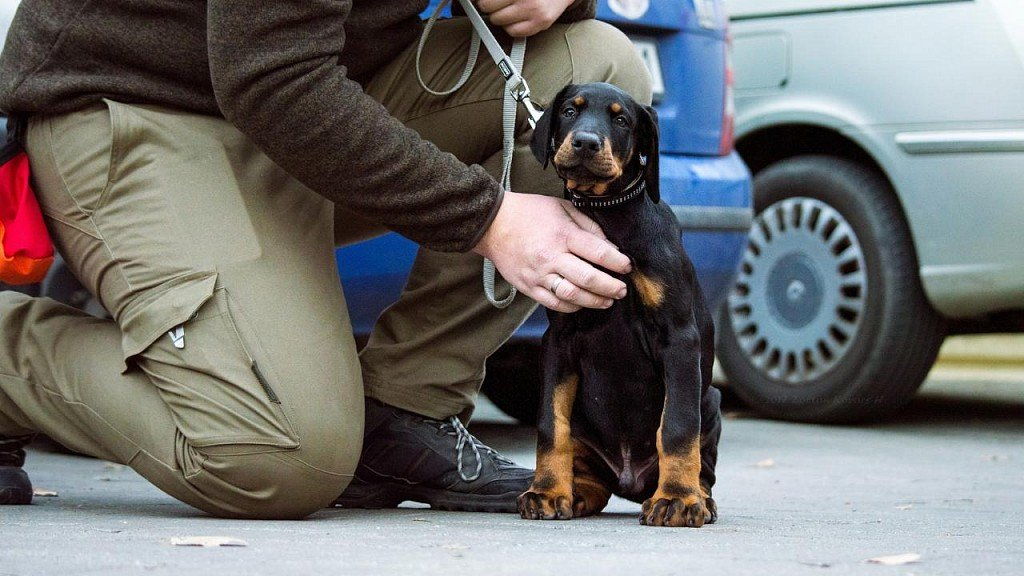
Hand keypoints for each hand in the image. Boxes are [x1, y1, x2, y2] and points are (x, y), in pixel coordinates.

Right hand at [474, 191, 630, 312]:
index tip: (627, 266)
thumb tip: (610, 246)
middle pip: (589, 279)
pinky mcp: (529, 287)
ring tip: (608, 300)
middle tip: (622, 289)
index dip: (618, 262)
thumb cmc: (530, 212)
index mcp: (562, 234)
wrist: (492, 224)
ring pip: (573, 296)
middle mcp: (551, 257)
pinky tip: (583, 303)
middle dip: (611, 287)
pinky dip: (573, 306)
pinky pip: (555, 303)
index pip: (599, 252)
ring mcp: (539, 275)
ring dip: (595, 301)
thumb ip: (588, 226)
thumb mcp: (562, 207)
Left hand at [476, 0, 575, 37]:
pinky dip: (511, 27)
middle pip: (487, 6)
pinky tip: (518, 18)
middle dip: (490, 5)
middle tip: (500, 3)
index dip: (483, 0)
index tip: (485, 1)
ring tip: (511, 9)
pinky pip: (512, 32)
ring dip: (500, 16)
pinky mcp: (540, 24)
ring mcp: (533, 10)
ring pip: (498, 20)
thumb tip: (479, 2)